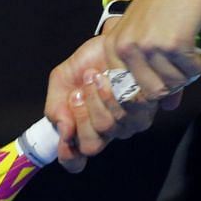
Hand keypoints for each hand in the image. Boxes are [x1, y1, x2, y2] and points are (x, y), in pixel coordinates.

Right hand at [42, 32, 156, 173]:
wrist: (110, 41)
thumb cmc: (87, 62)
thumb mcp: (61, 81)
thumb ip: (55, 106)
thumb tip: (63, 129)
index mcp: (83, 128)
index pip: (75, 159)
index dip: (69, 157)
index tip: (65, 139)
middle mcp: (106, 131)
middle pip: (91, 145)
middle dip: (82, 116)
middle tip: (78, 93)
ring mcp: (126, 123)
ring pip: (109, 128)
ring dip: (98, 101)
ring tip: (94, 77)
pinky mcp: (144, 108)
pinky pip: (129, 113)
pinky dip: (115, 93)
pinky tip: (110, 77)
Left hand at [107, 0, 200, 104]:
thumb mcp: (150, 34)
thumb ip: (153, 71)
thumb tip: (168, 106)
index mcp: (115, 45)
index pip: (127, 91)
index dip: (151, 92)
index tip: (167, 80)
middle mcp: (127, 47)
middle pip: (151, 92)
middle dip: (173, 84)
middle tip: (184, 66)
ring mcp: (149, 46)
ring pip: (173, 84)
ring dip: (188, 73)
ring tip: (193, 53)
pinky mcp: (173, 44)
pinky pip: (191, 71)